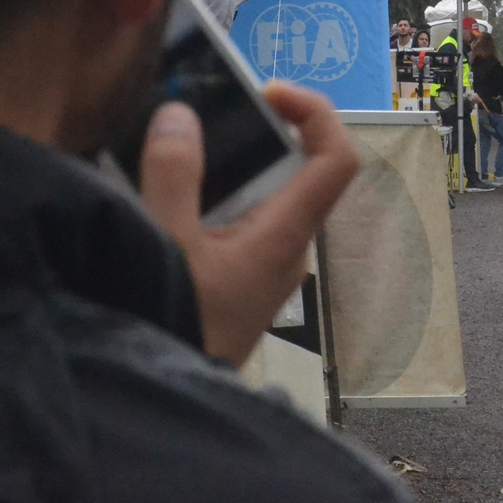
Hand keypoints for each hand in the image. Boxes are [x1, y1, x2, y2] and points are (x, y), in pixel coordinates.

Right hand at [139, 81, 359, 365]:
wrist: (167, 411)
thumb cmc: (179, 326)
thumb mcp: (166, 246)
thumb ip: (173, 177)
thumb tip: (181, 115)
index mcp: (287, 233)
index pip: (336, 158)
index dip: (316, 112)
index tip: (268, 91)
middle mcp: (289, 247)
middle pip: (302, 172)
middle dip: (265, 132)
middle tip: (215, 110)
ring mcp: (269, 269)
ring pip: (270, 199)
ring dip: (238, 166)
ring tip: (187, 143)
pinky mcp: (245, 284)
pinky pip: (245, 224)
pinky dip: (221, 197)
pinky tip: (174, 196)